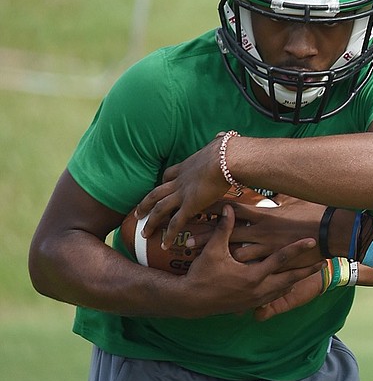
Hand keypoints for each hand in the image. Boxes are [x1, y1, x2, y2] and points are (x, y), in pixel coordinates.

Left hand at [136, 134, 229, 248]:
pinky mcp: (190, 206)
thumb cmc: (227, 151)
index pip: (169, 175)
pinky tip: (164, 245)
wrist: (226, 160)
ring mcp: (182, 194)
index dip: (163, 182)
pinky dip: (169, 235)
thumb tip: (223, 136)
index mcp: (187, 166)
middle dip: (145, 204)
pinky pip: (176, 223)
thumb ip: (219, 142)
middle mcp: (180, 181)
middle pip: (156, 193)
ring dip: (150, 221)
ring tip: (144, 233)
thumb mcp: (219, 144)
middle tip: (137, 213)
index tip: (161, 186)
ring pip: (159, 209)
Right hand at [178, 204, 322, 317]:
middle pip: (289, 279)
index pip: (281, 259)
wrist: (190, 302)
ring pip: (281, 290)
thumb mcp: (214, 250)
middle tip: (323, 262)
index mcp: (253, 276)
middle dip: (306, 271)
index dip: (297, 249)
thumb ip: (225, 228)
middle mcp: (258, 290)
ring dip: (296, 280)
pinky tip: (287, 286)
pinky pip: (271, 297)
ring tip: (310, 273)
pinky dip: (282, 290)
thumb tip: (229, 206)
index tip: (312, 241)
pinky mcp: (249, 304)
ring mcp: (254, 299)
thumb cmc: (202, 274)